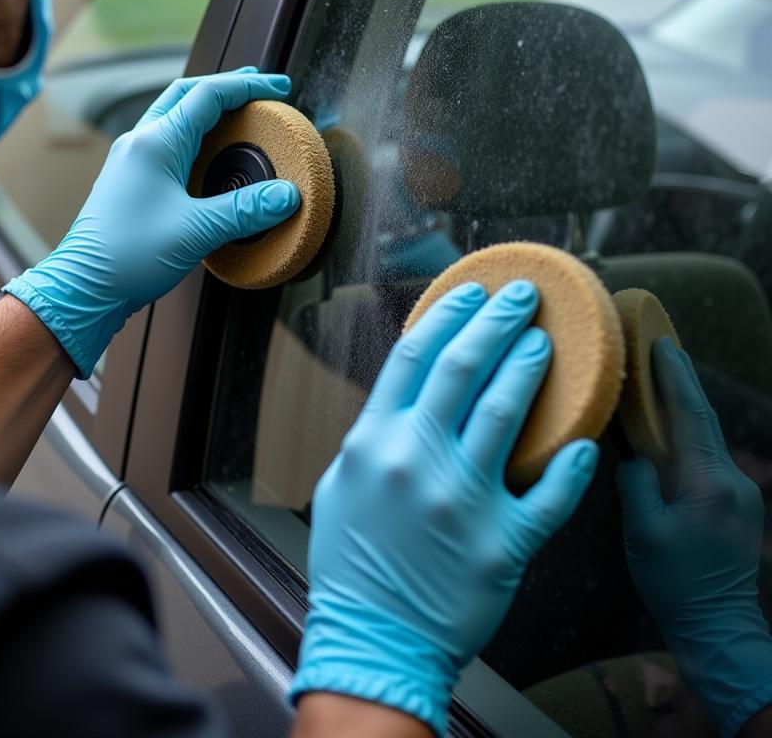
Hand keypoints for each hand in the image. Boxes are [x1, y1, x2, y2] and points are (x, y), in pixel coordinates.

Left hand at [3, 68, 299, 377]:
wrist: (83, 287)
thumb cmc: (128, 256)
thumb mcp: (197, 231)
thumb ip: (245, 210)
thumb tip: (287, 195)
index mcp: (155, 143)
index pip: (208, 95)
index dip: (248, 86)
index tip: (279, 87)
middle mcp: (140, 143)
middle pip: (186, 94)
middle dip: (225, 87)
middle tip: (259, 88)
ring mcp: (131, 161)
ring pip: (174, 117)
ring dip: (207, 109)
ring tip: (238, 115)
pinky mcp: (130, 182)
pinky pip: (166, 143)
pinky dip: (194, 137)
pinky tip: (208, 155)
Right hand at [291, 280, 598, 734]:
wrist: (374, 640)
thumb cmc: (355, 564)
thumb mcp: (343, 485)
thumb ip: (375, 436)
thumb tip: (409, 395)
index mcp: (375, 441)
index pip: (416, 355)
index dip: (448, 313)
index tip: (470, 290)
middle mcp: (417, 459)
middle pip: (464, 367)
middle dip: (498, 320)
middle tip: (524, 295)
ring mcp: (463, 500)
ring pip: (506, 411)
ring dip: (530, 368)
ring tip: (546, 343)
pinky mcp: (503, 543)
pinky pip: (550, 493)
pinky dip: (572, 465)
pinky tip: (587, 441)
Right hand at [617, 338, 771, 737]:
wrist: (718, 629)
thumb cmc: (674, 584)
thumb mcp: (642, 532)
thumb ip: (635, 483)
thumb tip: (632, 453)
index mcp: (708, 484)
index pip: (691, 416)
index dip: (674, 377)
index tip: (660, 342)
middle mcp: (731, 481)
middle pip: (703, 420)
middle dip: (681, 381)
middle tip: (660, 345)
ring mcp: (739, 493)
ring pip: (707, 438)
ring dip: (684, 407)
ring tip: (659, 377)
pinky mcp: (735, 504)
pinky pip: (708, 457)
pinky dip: (688, 434)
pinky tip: (669, 427)